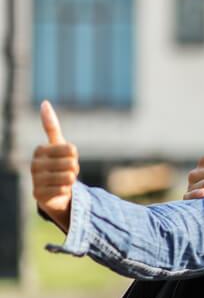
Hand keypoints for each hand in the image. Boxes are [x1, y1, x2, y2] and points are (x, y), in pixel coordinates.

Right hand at [31, 101, 77, 231]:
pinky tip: (59, 191)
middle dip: (74, 170)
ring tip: (63, 182)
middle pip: (71, 164)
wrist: (53, 192)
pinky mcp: (38, 195)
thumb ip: (51, 126)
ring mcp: (35, 180)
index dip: (74, 156)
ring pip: (68, 178)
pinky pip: (62, 190)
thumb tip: (44, 103)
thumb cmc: (58, 165)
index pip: (71, 149)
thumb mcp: (57, 145)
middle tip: (66, 173)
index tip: (67, 159)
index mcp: (40, 150)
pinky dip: (66, 191)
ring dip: (71, 181)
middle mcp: (34, 164)